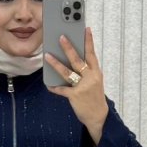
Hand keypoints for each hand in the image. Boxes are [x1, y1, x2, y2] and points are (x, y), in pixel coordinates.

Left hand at [45, 26, 109, 144]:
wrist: (99, 117)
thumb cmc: (94, 96)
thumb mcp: (95, 82)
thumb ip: (86, 70)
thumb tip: (70, 58)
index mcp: (96, 73)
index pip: (92, 54)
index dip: (89, 41)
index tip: (86, 29)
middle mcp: (90, 78)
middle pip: (78, 60)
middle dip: (69, 48)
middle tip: (61, 37)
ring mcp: (83, 87)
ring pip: (68, 72)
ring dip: (56, 63)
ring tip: (47, 55)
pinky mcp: (75, 96)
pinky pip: (62, 89)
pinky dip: (54, 87)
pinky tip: (48, 84)